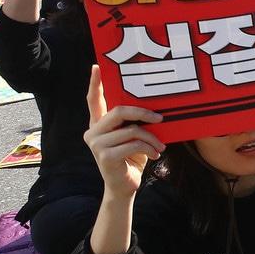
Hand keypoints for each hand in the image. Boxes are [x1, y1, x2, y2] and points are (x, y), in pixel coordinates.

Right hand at [84, 65, 164, 198]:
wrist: (125, 187)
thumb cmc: (132, 159)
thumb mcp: (134, 137)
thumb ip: (134, 123)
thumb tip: (155, 108)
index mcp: (99, 124)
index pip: (94, 99)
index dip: (95, 82)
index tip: (97, 66)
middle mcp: (93, 131)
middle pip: (118, 110)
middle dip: (143, 112)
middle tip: (161, 119)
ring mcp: (96, 144)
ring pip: (131, 129)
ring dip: (151, 138)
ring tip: (161, 146)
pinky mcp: (104, 156)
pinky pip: (133, 144)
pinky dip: (149, 148)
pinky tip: (155, 155)